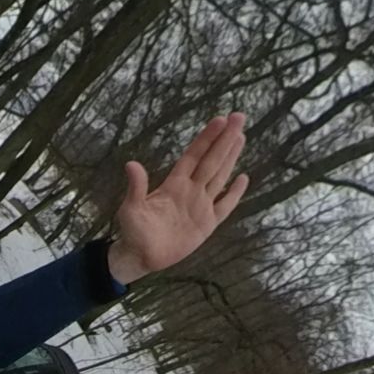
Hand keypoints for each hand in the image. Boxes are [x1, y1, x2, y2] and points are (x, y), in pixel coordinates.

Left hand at [106, 113, 247, 285]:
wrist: (141, 257)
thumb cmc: (132, 231)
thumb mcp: (130, 209)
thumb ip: (136, 188)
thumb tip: (131, 164)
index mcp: (174, 185)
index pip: (194, 156)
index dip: (207, 138)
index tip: (220, 119)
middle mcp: (190, 190)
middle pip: (212, 160)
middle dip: (225, 139)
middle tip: (239, 116)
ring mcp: (200, 206)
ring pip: (220, 176)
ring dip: (231, 157)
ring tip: (241, 136)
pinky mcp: (207, 224)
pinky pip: (224, 206)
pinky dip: (234, 193)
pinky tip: (243, 178)